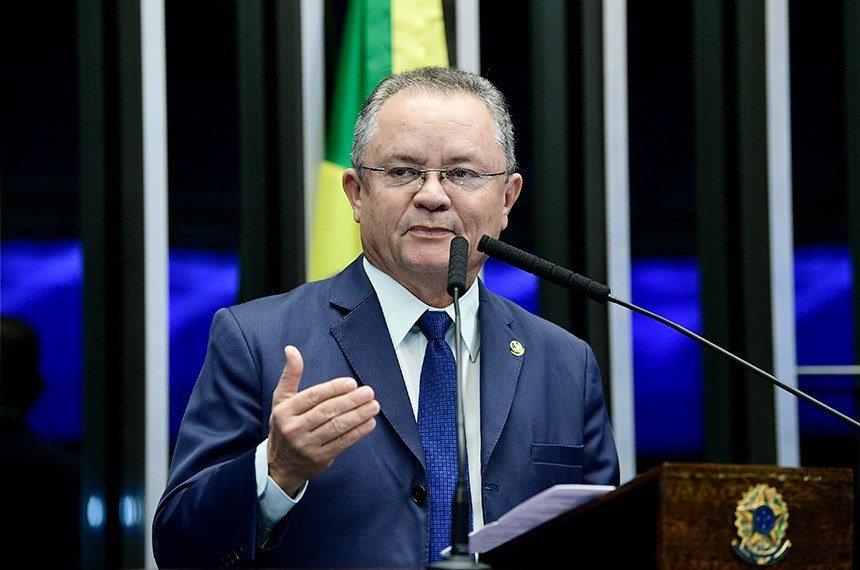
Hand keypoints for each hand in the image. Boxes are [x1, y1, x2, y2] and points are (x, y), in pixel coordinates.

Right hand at [267, 345, 379, 495]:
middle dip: (350, 401)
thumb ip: (290, 375)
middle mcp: (294, 429)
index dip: (333, 389)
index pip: (312, 397)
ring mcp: (306, 445)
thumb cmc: (284, 426)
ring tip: (374, 406)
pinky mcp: (319, 459)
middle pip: (327, 412)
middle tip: (368, 392)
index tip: (351, 383)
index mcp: (285, 411)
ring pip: (336, 427)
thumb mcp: (281, 400)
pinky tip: (369, 423)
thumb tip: (291, 349)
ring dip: (358, 416)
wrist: (279, 465)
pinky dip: (357, 433)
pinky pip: (342, 443)